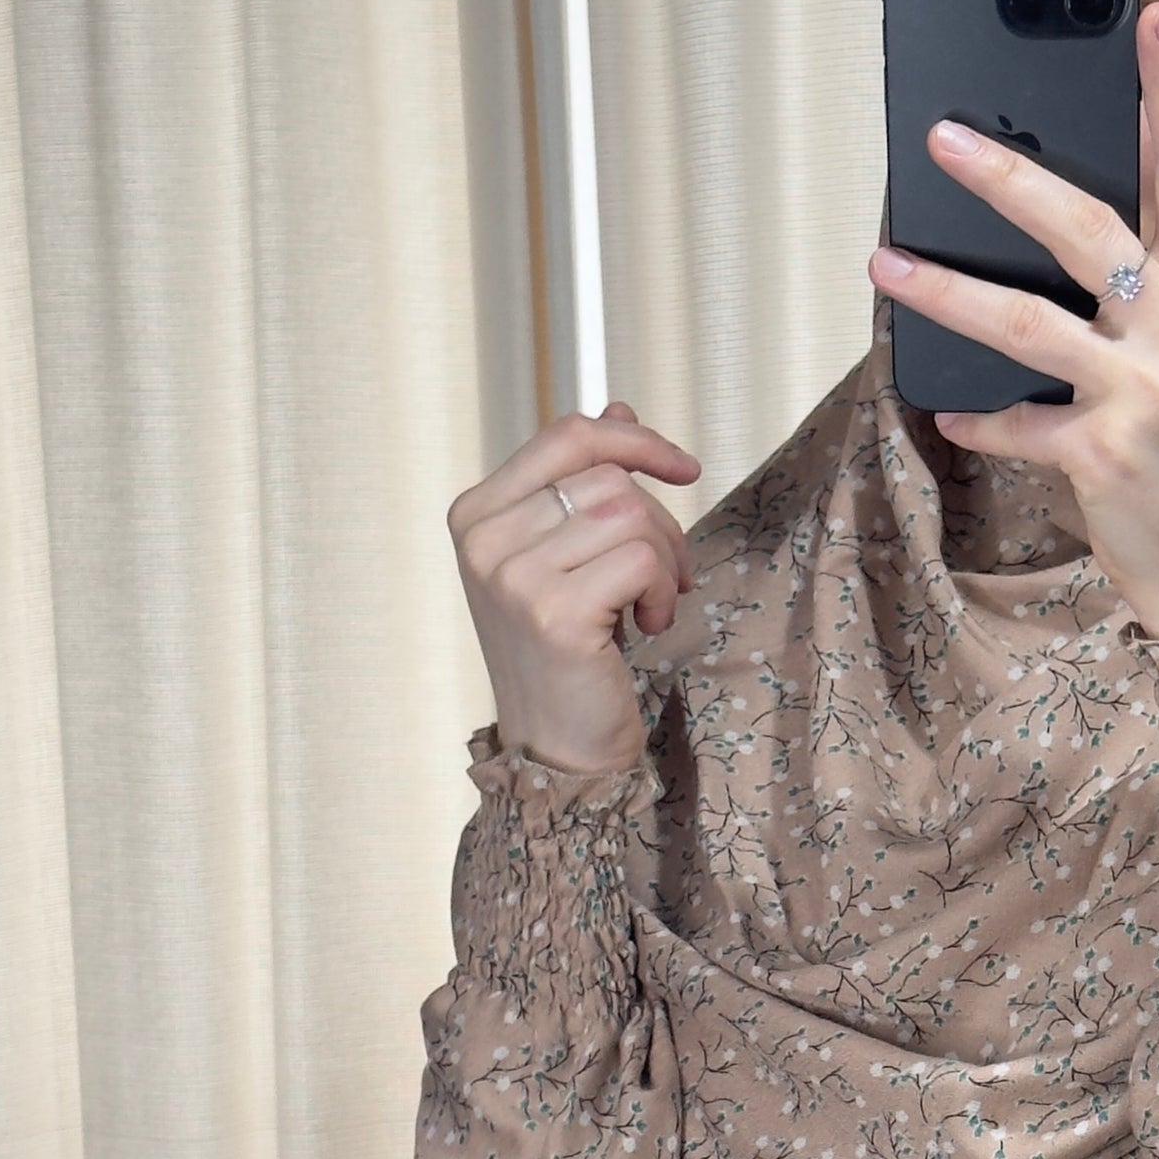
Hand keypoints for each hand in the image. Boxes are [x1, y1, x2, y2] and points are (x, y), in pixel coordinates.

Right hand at [447, 399, 699, 773]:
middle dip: (659, 523)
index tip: (682, 468)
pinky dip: (662, 592)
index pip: (567, 437)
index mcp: (476, 514)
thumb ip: (585, 482)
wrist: (557, 750)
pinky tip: (645, 627)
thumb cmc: (567, 654)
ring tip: (650, 605)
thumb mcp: (568, 557)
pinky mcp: (552, 612)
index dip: (635, 440)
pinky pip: (641, 560)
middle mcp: (483, 539)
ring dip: (664, 561)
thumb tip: (619, 408)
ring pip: (630, 514)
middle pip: (608, 477)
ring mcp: (512, 576)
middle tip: (665, 577)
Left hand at [870, 3, 1158, 659]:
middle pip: (1087, 228)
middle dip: (1008, 176)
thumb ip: (1154, 293)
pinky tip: (951, 412)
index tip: (1144, 20)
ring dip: (946, 289)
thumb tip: (1068, 231)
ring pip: (1028, 320)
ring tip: (885, 265)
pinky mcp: (1107, 451)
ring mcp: (1149, 390)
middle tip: (939, 139)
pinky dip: (981, 417)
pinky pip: (1019, 421)